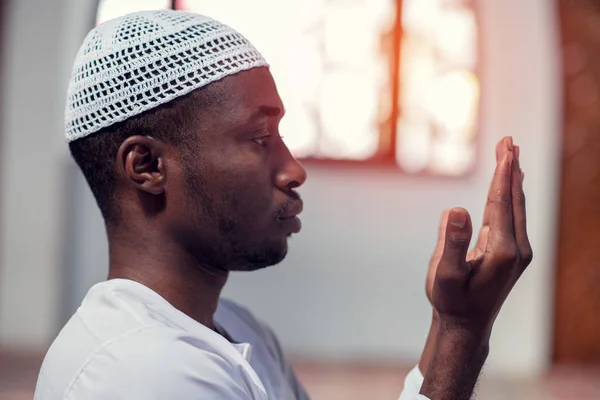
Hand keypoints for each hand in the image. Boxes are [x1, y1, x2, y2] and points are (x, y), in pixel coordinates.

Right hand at [432, 136, 532, 333]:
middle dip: (511, 168)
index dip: (503, 174)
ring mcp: (517, 251)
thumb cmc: (452, 301)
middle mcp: (517, 249)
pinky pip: (512, 216)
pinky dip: (509, 195)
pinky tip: (508, 186)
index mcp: (503, 251)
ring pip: (515, 206)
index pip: (502, 203)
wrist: (466, 326)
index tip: (507, 148)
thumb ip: (452, 243)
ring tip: (510, 155)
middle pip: (514, 199)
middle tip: (509, 140)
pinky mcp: (511, 253)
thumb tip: (457, 208)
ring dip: (512, 179)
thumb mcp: (446, 276)